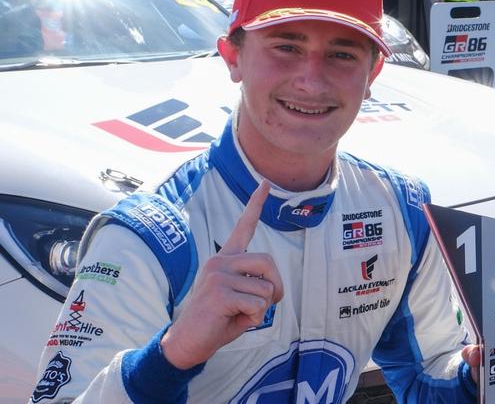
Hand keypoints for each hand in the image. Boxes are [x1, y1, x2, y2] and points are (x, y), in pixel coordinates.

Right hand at [161, 180, 283, 368]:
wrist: (187, 343)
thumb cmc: (217, 321)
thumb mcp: (242, 301)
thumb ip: (256, 287)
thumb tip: (272, 289)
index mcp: (226, 259)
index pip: (244, 227)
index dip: (256, 204)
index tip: (264, 183)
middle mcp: (220, 260)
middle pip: (268, 261)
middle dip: (275, 287)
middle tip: (262, 306)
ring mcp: (218, 274)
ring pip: (265, 288)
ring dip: (261, 309)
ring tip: (238, 315)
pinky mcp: (219, 291)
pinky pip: (256, 304)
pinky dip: (253, 319)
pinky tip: (232, 320)